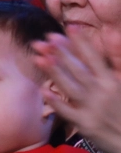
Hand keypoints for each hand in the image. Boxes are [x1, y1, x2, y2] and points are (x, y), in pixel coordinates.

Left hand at [33, 32, 120, 152]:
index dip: (82, 42)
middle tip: (47, 38)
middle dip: (62, 53)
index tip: (70, 27)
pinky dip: (56, 103)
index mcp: (112, 82)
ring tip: (40, 58)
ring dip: (55, 73)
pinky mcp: (85, 125)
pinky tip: (44, 92)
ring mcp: (92, 109)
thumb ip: (115, 67)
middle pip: (78, 69)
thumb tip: (114, 43)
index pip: (94, 58)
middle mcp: (102, 93)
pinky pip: (68, 112)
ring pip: (70, 87)